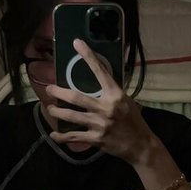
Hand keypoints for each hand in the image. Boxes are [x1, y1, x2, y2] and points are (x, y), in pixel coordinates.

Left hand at [46, 38, 154, 164]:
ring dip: (57, 111)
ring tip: (50, 108)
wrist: (141, 145)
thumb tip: (100, 80)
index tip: (77, 43)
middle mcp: (106, 108)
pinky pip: (74, 136)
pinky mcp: (96, 139)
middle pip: (76, 97)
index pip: (100, 71)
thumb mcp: (127, 101)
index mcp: (115, 95)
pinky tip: (53, 135)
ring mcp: (100, 124)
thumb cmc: (134, 121)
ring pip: (71, 116)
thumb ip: (112, 92)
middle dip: (59, 92)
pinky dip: (61, 137)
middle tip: (49, 88)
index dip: (88, 56)